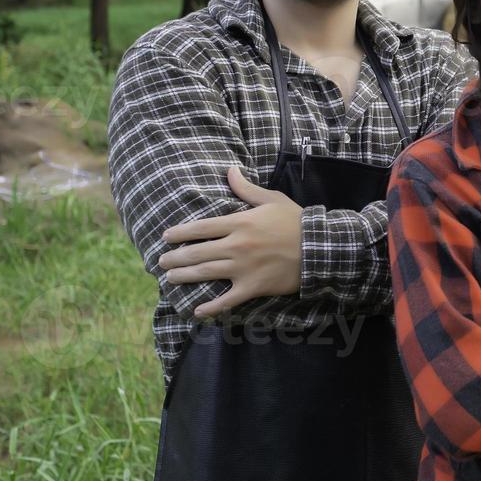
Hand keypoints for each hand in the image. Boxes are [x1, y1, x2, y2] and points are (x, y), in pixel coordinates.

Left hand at [157, 167, 303, 318]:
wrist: (319, 247)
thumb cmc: (296, 221)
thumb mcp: (272, 199)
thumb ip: (247, 188)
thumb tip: (230, 170)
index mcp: (239, 222)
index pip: (200, 227)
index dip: (180, 233)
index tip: (166, 237)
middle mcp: (236, 245)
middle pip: (197, 252)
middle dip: (175, 258)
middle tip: (162, 262)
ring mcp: (243, 268)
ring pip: (205, 273)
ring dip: (184, 277)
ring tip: (170, 279)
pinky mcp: (253, 286)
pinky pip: (227, 300)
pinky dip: (211, 307)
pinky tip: (196, 310)